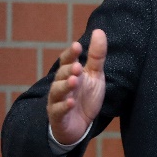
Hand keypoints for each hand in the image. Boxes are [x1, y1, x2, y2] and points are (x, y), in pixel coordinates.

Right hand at [47, 28, 106, 145]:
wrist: (79, 126)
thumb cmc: (86, 97)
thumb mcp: (94, 75)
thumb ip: (96, 55)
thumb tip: (99, 31)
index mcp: (69, 73)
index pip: (67, 60)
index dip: (71, 54)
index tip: (77, 46)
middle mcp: (60, 85)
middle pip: (61, 75)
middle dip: (68, 70)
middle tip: (77, 66)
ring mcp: (57, 101)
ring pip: (57, 92)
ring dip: (65, 86)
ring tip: (74, 80)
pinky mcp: (58, 117)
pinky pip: (59, 111)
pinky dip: (65, 106)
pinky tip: (72, 103)